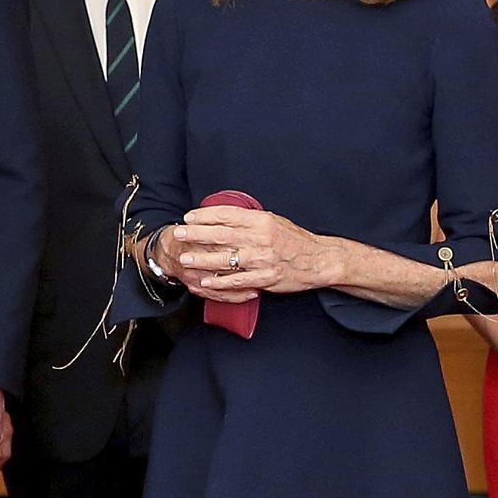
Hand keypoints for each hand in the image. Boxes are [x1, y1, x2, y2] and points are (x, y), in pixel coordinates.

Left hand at [170, 203, 337, 300]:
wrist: (319, 260)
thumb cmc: (295, 240)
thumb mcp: (274, 221)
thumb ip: (250, 219)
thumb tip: (225, 215)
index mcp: (261, 221)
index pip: (227, 215)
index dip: (205, 216)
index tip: (189, 217)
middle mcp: (260, 238)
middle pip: (221, 235)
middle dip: (196, 235)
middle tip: (178, 234)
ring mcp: (262, 260)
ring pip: (225, 259)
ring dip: (202, 259)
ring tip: (186, 259)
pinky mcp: (265, 278)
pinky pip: (238, 280)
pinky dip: (220, 282)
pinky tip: (206, 281)